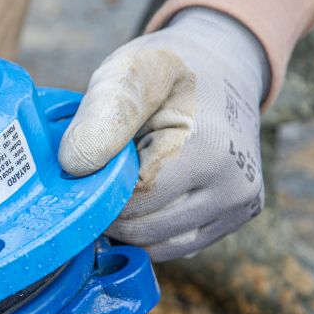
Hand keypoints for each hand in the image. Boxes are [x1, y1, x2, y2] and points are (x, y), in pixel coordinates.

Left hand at [58, 8, 268, 260]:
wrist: (221, 68)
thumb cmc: (166, 71)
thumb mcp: (131, 71)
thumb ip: (104, 112)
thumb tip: (74, 165)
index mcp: (210, 151)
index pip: (131, 199)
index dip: (100, 182)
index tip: (97, 155)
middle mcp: (235, 187)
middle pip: (142, 227)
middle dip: (113, 202)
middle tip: (111, 163)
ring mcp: (239, 207)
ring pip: (155, 244)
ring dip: (129, 218)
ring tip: (130, 173)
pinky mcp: (237, 218)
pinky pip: (174, 245)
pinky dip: (150, 227)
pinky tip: (147, 191)